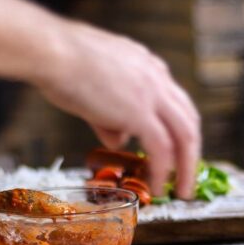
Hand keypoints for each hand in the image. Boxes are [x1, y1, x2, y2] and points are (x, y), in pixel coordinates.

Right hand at [36, 21, 200, 198]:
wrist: (52, 53)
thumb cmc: (61, 65)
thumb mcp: (94, 90)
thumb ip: (110, 116)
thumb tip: (118, 138)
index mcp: (147, 67)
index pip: (174, 102)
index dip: (177, 130)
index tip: (175, 153)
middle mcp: (157, 77)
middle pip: (188, 120)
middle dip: (191, 153)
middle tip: (187, 178)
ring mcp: (151, 94)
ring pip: (184, 136)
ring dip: (186, 168)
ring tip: (181, 191)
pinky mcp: (139, 112)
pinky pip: (161, 149)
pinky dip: (162, 172)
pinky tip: (157, 187)